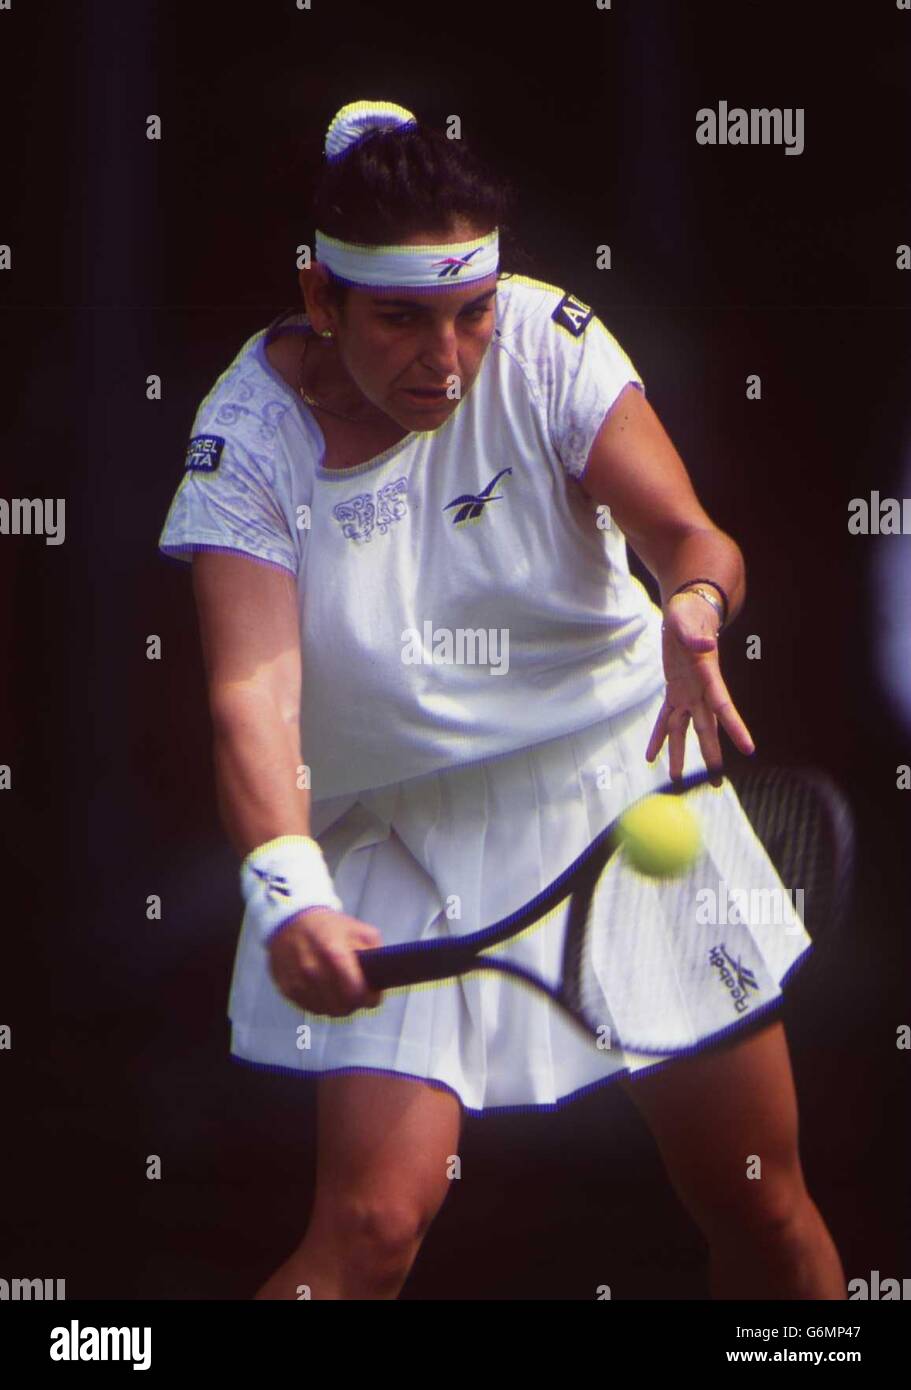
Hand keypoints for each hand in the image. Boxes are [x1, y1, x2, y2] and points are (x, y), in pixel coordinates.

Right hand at [267, 907, 384, 1016]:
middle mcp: (312, 970)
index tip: (373, 995)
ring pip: (327, 1011)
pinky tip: (326, 991)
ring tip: (342, 992)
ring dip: (338, 1006)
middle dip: (355, 1003)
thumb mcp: (358, 930)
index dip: (370, 998)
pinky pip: (311, 1009)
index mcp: (333, 953)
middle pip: (343, 1007)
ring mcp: (297, 982)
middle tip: (358, 994)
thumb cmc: (328, 927)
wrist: (290, 921)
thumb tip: (380, 979)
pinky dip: (322, 1004)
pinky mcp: (286, 989)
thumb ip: (374, 952)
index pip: (356, 993)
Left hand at [645, 590, 755, 780]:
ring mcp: (688, 693)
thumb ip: (694, 633)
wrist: (689, 611)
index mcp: (709, 675)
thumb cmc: (690, 614)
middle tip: (717, 782)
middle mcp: (701, 690)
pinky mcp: (675, 691)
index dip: (736, 728)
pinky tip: (651, 757)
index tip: (749, 749)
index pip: (724, 706)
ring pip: (684, 730)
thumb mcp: (688, 620)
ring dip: (680, 754)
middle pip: (707, 728)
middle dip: (711, 756)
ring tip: (676, 779)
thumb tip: (704, 643)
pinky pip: (667, 718)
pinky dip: (659, 737)